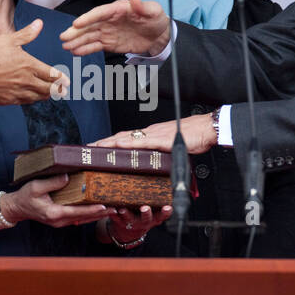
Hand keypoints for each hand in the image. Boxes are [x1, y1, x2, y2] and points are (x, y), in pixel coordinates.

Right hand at [0, 19, 66, 104]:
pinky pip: (25, 102)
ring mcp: (18, 92)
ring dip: (46, 96)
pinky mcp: (9, 100)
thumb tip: (39, 24)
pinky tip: (33, 98)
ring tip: (50, 94)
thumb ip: (26, 34)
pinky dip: (32, 100)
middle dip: (57, 90)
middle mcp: (26, 81)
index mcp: (28, 65)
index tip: (67, 81)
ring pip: (38, 97)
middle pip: (48, 89)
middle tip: (63, 91)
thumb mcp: (7, 40)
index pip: (51, 74)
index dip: (61, 79)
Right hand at [4, 174, 111, 225]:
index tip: (105, 206)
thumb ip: (52, 182)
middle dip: (101, 213)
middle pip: (85, 218)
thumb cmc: (25, 196)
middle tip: (118, 207)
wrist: (17, 208)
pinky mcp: (62, 219)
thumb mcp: (35, 186)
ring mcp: (62, 222)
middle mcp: (60, 220)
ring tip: (114, 209)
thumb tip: (67, 177)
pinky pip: (80, 218)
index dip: (92, 210)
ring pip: (84, 219)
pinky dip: (90, 214)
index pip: (78, 212)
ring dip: (99, 215)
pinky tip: (100, 210)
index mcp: (54, 213)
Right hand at [60, 0, 170, 56]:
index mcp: (117, 9)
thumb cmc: (156, 19)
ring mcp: (108, 31)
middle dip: (76, 31)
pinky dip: (85, 49)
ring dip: (77, 41)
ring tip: (66, 46)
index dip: (88, 18)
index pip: (100, 12)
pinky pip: (95, 46)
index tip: (76, 23)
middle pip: (90, 25)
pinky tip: (75, 52)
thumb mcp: (154, 10)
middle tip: (64, 37)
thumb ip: (143, 6)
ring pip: (89, 36)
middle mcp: (109, 20)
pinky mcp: (109, 43)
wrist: (159, 35)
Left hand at [90, 114, 216, 153]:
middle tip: (87, 147)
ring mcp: (154, 135)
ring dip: (110, 142)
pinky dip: (128, 143)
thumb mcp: (174, 149)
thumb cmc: (194, 136)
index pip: (126, 138)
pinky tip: (117, 145)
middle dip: (104, 142)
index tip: (97, 147)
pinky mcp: (161, 139)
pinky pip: (142, 141)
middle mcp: (150, 133)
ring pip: (127, 137)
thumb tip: (155, 165)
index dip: (111, 142)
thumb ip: (163, 155)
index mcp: (151, 136)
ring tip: (95, 147)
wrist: (207, 129)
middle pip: (121, 136)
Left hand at [105, 204, 172, 244]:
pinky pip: (115, 218)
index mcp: (154, 219)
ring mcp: (131, 224)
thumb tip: (161, 180)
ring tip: (123, 209)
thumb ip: (156, 202)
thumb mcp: (153, 213)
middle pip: (146, 219)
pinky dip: (112, 214)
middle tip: (145, 208)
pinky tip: (111, 209)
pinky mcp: (119, 222)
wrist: (129, 233)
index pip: (162, 216)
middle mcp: (143, 222)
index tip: (168, 207)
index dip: (166, 212)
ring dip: (126, 214)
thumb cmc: (143, 217)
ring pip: (129, 219)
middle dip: (146, 214)